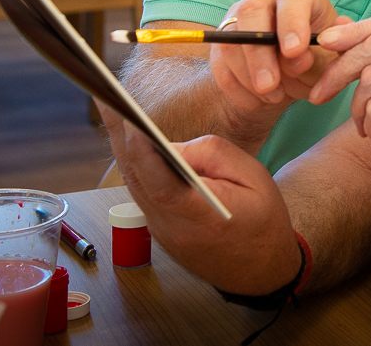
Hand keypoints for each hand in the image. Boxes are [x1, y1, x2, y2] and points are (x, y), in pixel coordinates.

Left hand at [98, 102, 301, 294]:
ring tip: (113, 112)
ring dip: (122, 148)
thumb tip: (172, 145)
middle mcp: (174, 228)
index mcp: (203, 216)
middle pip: (137, 179)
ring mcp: (162, 232)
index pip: (162, 185)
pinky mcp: (159, 231)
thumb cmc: (264, 220)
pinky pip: (141, 193)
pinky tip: (131, 142)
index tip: (130, 121)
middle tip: (106, 100)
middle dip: (120, 137)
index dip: (143, 153)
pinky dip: (134, 165)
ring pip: (134, 185)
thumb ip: (215, 156)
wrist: (261, 268)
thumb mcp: (255, 178)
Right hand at [210, 0, 342, 112]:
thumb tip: (304, 55)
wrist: (295, 69)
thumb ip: (323, 56)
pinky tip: (257, 101)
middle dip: (260, 53)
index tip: (295, 52)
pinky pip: (219, 62)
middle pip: (251, 12)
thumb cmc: (318, 56)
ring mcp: (239, 16)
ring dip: (248, 76)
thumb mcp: (330, 57)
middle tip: (270, 85)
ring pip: (231, 41)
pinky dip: (236, 87)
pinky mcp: (222, 40)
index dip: (292, 23)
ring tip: (274, 97)